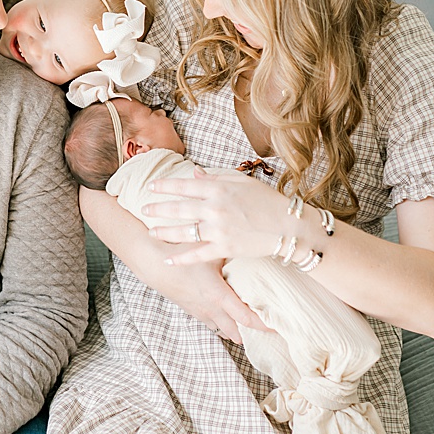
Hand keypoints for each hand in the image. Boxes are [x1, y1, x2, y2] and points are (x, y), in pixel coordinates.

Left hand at [143, 169, 292, 266]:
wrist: (290, 226)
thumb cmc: (268, 201)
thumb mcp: (242, 182)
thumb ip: (215, 177)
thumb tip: (193, 172)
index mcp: (219, 189)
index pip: (184, 186)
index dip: (164, 186)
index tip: (150, 186)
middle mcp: (215, 208)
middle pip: (178, 208)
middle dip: (157, 208)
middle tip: (144, 208)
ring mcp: (218, 230)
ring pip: (182, 232)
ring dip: (163, 232)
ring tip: (151, 231)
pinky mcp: (224, 248)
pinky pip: (197, 254)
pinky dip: (181, 258)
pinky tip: (168, 260)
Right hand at [147, 258, 267, 342]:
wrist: (151, 262)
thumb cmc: (180, 253)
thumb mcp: (209, 249)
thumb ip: (230, 249)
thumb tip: (251, 242)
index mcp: (218, 295)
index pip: (246, 318)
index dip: (264, 325)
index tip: (278, 326)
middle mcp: (210, 308)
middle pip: (237, 331)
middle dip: (252, 334)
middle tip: (268, 334)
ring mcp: (199, 311)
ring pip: (222, 329)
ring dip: (236, 332)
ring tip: (251, 331)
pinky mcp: (190, 309)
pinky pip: (210, 323)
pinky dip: (222, 325)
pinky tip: (227, 321)